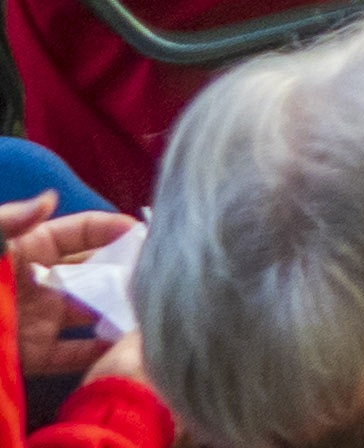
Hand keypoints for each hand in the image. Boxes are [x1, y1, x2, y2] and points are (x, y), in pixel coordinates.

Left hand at [9, 192, 142, 387]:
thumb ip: (9, 221)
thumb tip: (51, 197)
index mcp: (27, 248)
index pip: (81, 232)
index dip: (112, 228)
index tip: (147, 232)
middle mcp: (38, 281)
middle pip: (92, 272)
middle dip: (125, 270)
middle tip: (162, 274)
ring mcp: (36, 319)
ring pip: (87, 312)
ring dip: (118, 311)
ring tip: (153, 311)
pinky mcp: (29, 354)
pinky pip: (69, 353)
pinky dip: (96, 351)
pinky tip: (123, 348)